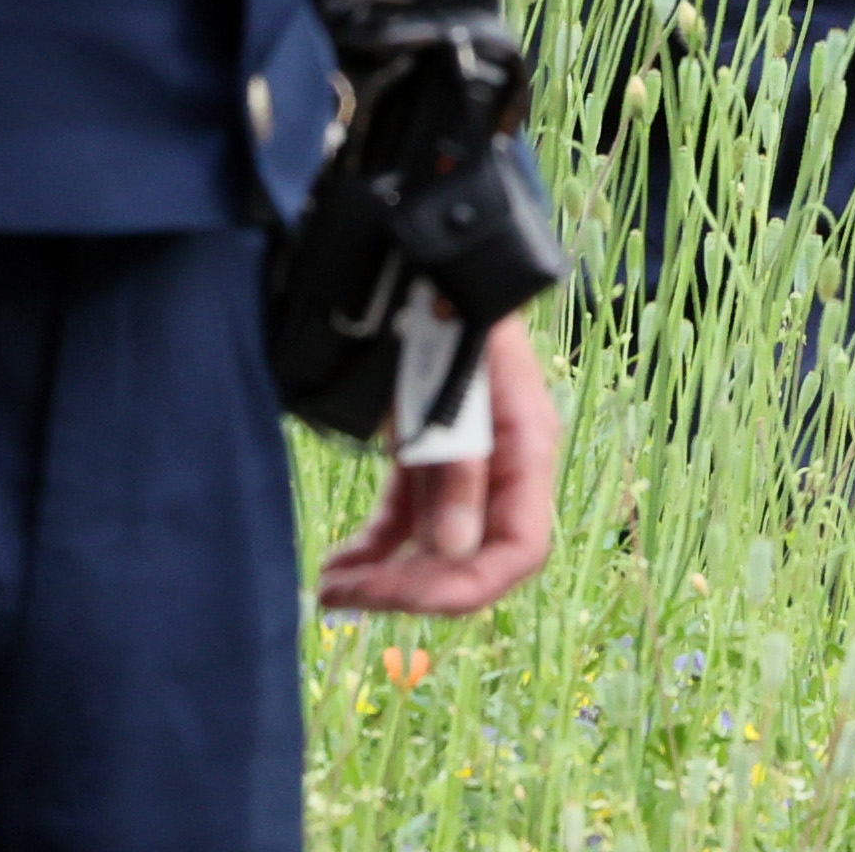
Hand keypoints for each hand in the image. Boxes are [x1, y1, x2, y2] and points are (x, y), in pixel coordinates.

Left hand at [317, 315, 561, 615]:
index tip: (400, 596)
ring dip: (385, 576)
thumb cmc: (442, 312)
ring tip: (330, 589)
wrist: (418, 258)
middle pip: (471, 556)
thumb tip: (451, 551)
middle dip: (412, 585)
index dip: (466, 586)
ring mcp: (462, 463)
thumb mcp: (451, 387)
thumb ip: (456, 466)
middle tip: (347, 595)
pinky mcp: (426, 453)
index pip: (518, 548)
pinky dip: (375, 548)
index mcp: (524, 451)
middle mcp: (501, 467)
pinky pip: (407, 518)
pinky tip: (339, 565)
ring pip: (433, 544)